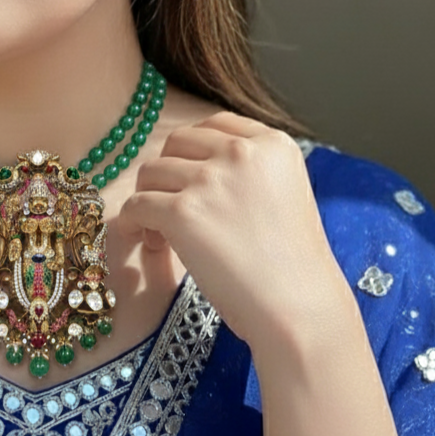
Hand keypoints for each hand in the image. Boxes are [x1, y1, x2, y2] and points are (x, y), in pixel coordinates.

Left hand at [116, 112, 349, 350]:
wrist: (301, 311)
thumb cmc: (293, 264)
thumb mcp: (285, 192)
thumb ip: (248, 168)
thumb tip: (191, 161)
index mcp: (272, 143)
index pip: (214, 124)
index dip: (194, 150)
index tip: (191, 177)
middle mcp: (241, 152)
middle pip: (176, 142)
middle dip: (169, 172)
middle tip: (173, 207)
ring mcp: (210, 179)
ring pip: (150, 172)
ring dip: (151, 199)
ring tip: (164, 232)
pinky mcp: (183, 212)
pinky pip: (137, 205)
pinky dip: (133, 222)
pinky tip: (147, 240)